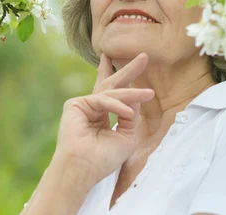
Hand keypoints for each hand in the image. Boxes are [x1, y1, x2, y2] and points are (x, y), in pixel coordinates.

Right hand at [53, 52, 154, 186]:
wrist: (84, 169)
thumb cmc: (103, 160)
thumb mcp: (127, 137)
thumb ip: (131, 116)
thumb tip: (137, 96)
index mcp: (101, 115)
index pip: (114, 93)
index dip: (125, 80)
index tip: (137, 64)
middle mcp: (92, 107)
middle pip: (112, 84)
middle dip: (128, 70)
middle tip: (144, 56)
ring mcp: (83, 105)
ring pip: (112, 93)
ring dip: (131, 92)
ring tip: (149, 93)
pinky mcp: (75, 104)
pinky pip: (103, 100)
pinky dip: (117, 106)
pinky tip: (127, 112)